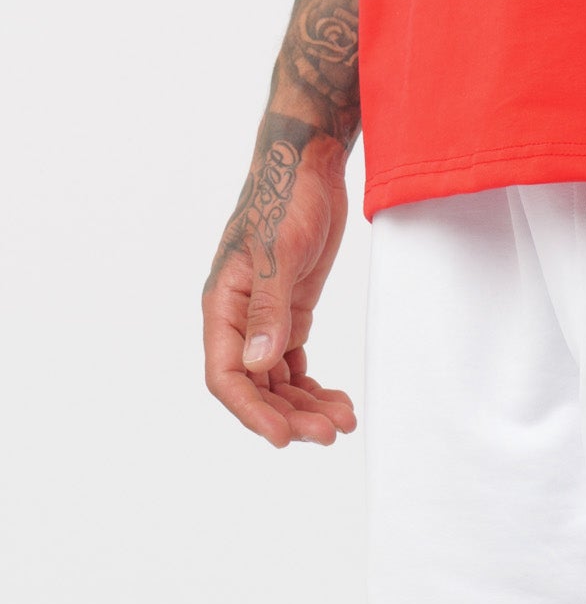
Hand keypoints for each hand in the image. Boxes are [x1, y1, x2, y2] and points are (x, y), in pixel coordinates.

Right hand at [202, 124, 356, 449]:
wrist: (308, 164)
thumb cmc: (286, 199)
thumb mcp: (279, 253)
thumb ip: (268, 310)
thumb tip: (257, 364)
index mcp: (222, 306)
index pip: (225, 376)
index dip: (251, 412)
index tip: (282, 438)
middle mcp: (238, 320)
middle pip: (255, 389)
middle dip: (290, 416)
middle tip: (332, 432)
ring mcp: (264, 321)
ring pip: (278, 385)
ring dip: (307, 408)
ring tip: (345, 421)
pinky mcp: (290, 317)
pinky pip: (295, 369)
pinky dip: (315, 389)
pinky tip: (339, 400)